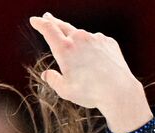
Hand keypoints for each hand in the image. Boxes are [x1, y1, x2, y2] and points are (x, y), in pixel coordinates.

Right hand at [28, 13, 151, 131]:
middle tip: (48, 17)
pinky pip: (97, 42)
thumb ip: (53, 80)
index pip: (48, 29)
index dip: (40, 23)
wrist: (120, 91)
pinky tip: (96, 59)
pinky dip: (93, 47)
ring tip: (76, 51)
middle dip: (53, 21)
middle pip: (63, 25)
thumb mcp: (66, 91)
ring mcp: (95, 38)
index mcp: (65, 48)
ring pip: (81, 36)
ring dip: (76, 39)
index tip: (35, 20)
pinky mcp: (109, 42)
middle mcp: (79, 38)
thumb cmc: (91, 93)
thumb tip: (46, 75)